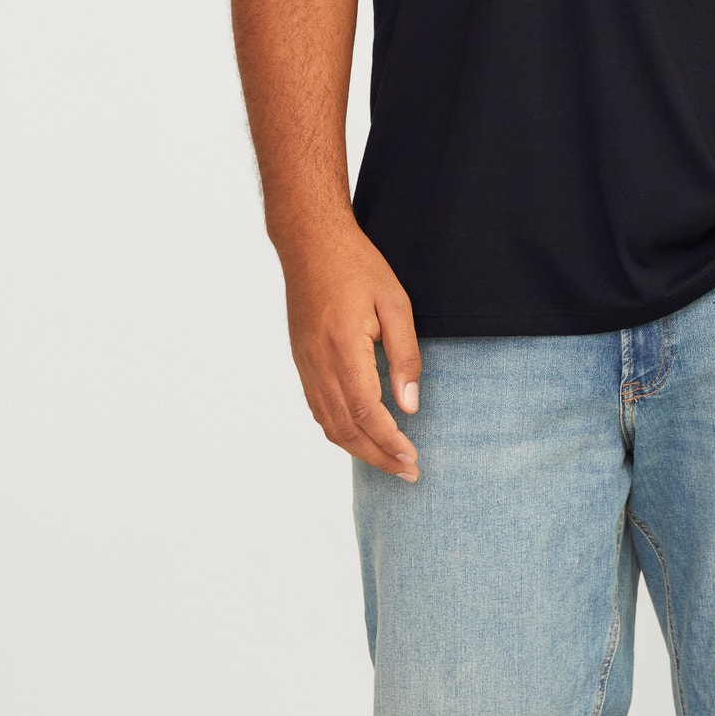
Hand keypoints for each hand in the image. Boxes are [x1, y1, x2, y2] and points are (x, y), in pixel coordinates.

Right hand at [278, 219, 422, 481]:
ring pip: (328, 423)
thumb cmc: (357, 266)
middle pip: (345, 429)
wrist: (310, 243)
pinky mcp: (302, 360)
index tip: (412, 460)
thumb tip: (409, 405)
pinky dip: (339, 429)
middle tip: (407, 472)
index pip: (366, 414)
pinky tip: (359, 433)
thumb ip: (404, 355)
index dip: (389, 443)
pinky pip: (317, 407)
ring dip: (358, 449)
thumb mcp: (395, 302)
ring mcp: (306, 364)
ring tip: (388, 460)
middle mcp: (318, 365)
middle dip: (377, 457)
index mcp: (343, 351)